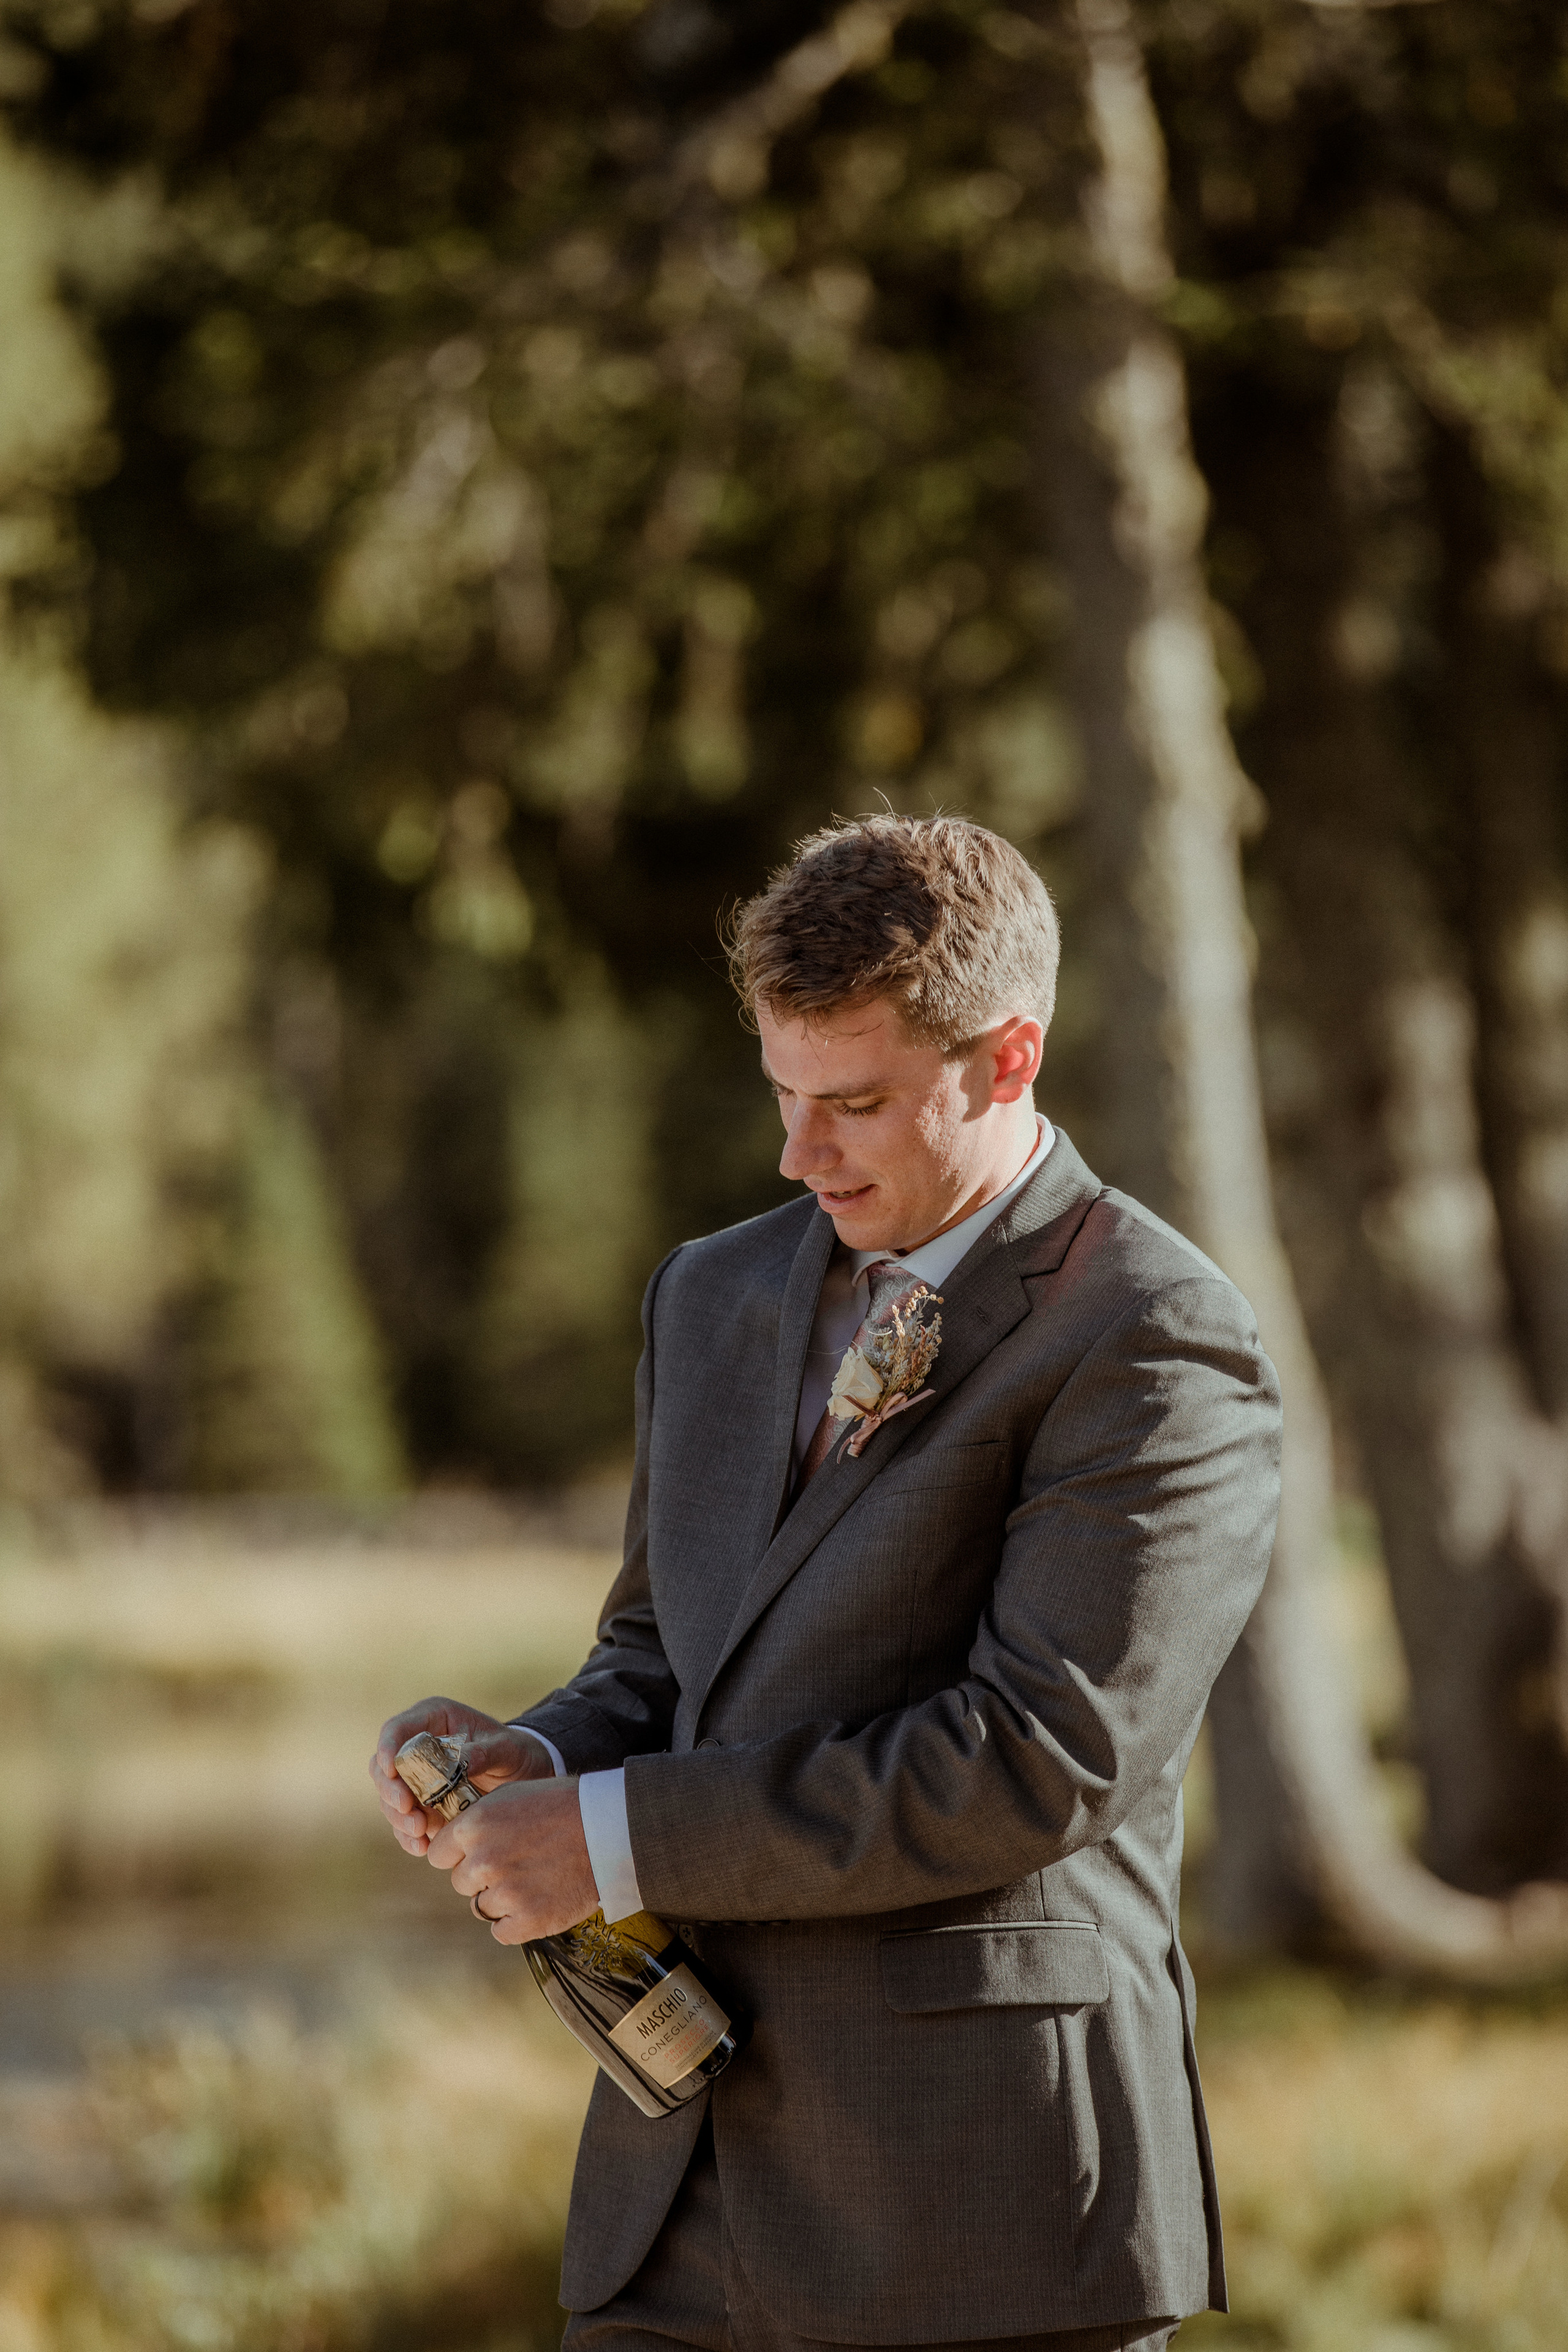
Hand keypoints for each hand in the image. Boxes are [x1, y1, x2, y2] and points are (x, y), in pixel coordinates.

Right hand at [370, 1697, 555, 1855]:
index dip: (388, 1747)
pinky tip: (421, 1847)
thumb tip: (461, 1761)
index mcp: (432, 1720)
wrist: (523, 1774)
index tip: (390, 1769)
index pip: (396, 1729)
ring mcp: (416, 1779)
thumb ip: (485, 1752)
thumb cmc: (514, 1751)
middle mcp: (416, 1747)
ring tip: (420, 1831)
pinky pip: (404, 1822)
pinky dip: (409, 1836)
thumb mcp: (506, 1748)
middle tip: (407, 1808)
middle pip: (385, 1768)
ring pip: (390, 1798)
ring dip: (399, 1817)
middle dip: (391, 1790)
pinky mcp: (421, 1806)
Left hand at [429, 1777, 599, 1943]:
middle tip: (516, 1863)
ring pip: (481, 1907)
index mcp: (474, 1825)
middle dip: (481, 1875)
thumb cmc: (564, 1806)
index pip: (438, 1854)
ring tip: (533, 1878)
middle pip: (460, 1882)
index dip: (458, 1854)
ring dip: (501, 1898)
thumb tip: (455, 1843)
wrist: (610, 1829)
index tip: (478, 1852)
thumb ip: (477, 1821)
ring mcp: (505, 1893)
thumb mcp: (512, 1796)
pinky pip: (501, 1932)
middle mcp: (483, 1861)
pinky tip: (538, 1900)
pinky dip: (517, 1922)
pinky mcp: (528, 1921)